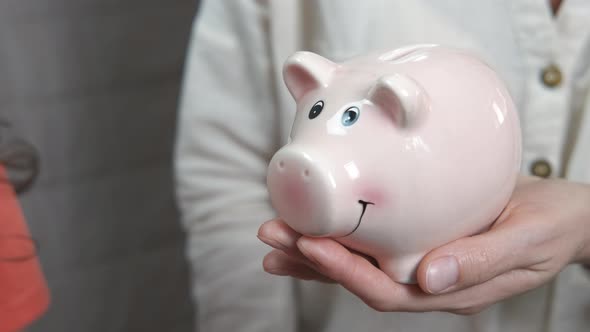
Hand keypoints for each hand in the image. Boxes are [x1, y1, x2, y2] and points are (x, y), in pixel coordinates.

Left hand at [258, 176, 589, 313]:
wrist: (562, 216)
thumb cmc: (550, 227)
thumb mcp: (526, 242)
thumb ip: (481, 261)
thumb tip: (430, 277)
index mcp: (449, 289)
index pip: (386, 290)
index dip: (344, 271)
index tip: (309, 244)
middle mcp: (426, 280)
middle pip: (358, 278)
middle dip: (312, 259)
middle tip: (272, 234)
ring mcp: (419, 261)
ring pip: (357, 262)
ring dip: (313, 250)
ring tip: (274, 235)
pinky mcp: (416, 239)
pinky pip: (370, 243)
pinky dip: (337, 236)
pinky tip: (310, 227)